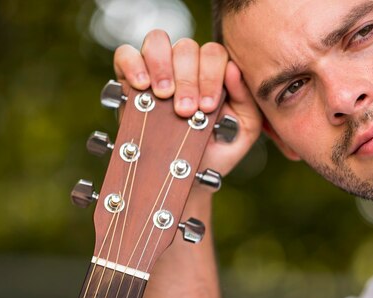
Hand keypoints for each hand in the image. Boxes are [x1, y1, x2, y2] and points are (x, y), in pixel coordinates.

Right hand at [113, 30, 261, 178]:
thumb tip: (232, 70)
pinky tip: (142, 86)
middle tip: (185, 111)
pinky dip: (133, 64)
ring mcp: (157, 69)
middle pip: (187, 47)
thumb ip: (246, 100)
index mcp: (214, 72)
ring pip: (158, 41)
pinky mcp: (129, 79)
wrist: (187, 179)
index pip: (214, 53)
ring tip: (164, 96)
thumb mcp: (242, 131)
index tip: (206, 107)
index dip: (211, 75)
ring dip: (162, 67)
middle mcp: (186, 66)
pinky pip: (126, 54)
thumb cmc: (216, 152)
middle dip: (187, 80)